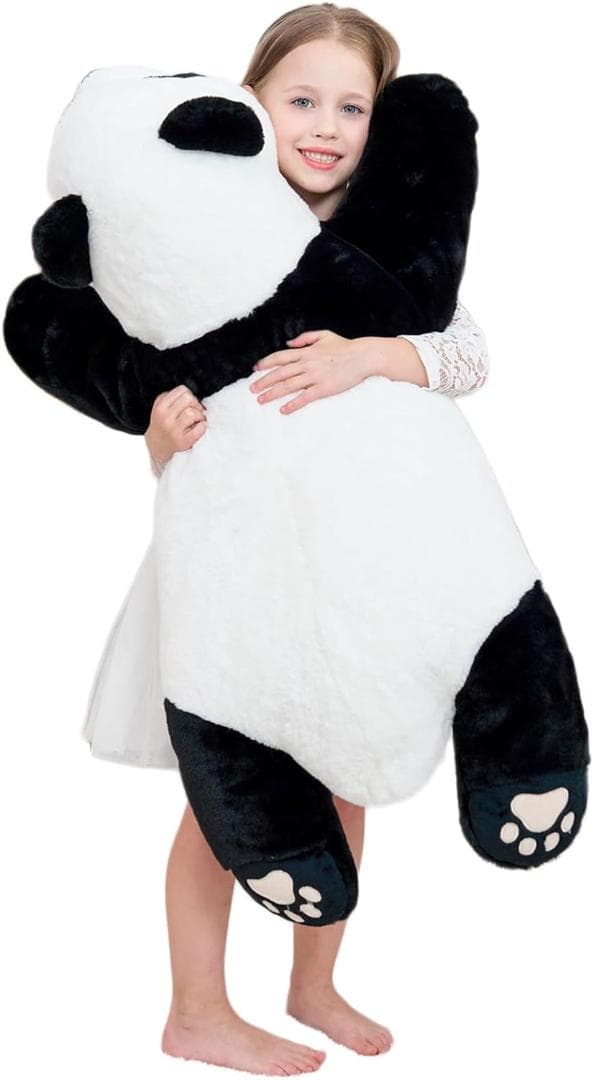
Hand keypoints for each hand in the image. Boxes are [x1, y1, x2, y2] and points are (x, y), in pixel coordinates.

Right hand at [144, 384, 207, 470]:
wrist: (156, 447)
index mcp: (161, 407)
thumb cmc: (161, 426)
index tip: (190, 402)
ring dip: (199, 415)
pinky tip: (198, 428)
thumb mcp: (160, 408)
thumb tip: (192, 394)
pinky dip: (202, 426)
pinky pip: (200, 428)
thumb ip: (172, 397)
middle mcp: (166, 418)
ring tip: (196, 420)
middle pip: (189, 399)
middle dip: (195, 403)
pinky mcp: (183, 441)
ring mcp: (174, 430)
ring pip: (193, 413)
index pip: (182, 390)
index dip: (189, 394)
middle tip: (195, 411)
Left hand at [249, 330, 373, 413]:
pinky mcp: (323, 388)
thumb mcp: (324, 335)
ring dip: (272, 393)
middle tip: (252, 390)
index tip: (255, 369)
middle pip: (280, 373)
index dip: (265, 363)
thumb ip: (305, 338)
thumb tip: (289, 343)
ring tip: (261, 400)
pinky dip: (292, 404)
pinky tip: (283, 410)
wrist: (363, 356)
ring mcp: (315, 376)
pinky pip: (304, 398)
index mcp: (306, 352)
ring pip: (288, 386)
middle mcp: (307, 364)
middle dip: (263, 381)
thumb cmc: (345, 346)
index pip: (280, 357)